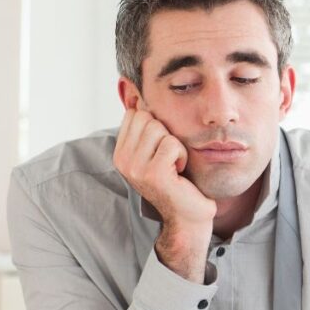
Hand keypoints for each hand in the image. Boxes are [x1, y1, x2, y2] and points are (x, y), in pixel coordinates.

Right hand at [114, 108, 215, 281]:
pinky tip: (180, 172)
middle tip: (171, 158)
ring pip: (159, 129)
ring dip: (176, 145)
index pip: (135, 114)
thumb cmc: (179, 182)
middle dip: (167, 134)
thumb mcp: (157, 151)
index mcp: (120, 153)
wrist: (189, 216)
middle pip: (147, 118)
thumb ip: (145, 128)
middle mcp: (123, 161)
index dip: (157, 125)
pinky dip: (183, 155)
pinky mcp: (153, 174)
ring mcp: (135, 168)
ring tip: (175, 165)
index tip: (162, 148)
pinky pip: (173, 144)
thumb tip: (135, 93)